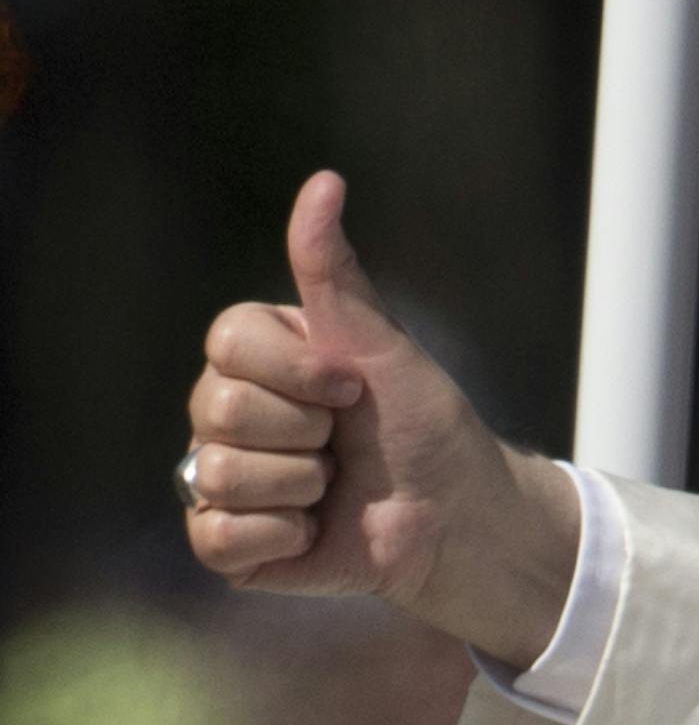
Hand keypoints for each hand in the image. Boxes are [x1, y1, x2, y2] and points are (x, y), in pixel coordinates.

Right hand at [184, 171, 578, 667]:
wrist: (456, 515)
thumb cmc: (425, 425)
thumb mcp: (382, 344)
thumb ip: (334, 272)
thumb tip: (324, 181)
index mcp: (257, 358)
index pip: (227, 342)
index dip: (299, 370)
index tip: (352, 386)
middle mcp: (228, 413)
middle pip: (217, 407)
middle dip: (306, 428)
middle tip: (344, 440)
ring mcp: (223, 478)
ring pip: (220, 472)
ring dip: (301, 484)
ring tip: (334, 486)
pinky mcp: (231, 543)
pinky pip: (218, 536)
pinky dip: (280, 536)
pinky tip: (312, 530)